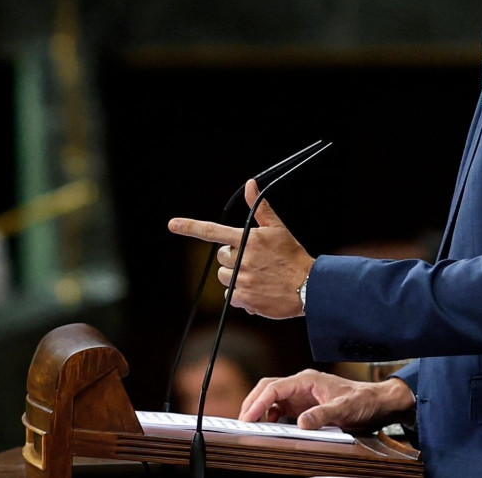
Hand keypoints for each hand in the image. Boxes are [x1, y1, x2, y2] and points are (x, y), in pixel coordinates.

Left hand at [168, 180, 313, 318]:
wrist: (309, 287)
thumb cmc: (292, 255)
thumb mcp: (277, 228)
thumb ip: (259, 208)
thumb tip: (250, 183)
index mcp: (247, 239)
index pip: (212, 231)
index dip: (190, 227)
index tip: (172, 224)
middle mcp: (242, 258)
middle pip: (221, 258)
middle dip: (233, 259)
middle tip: (254, 262)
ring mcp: (242, 279)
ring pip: (225, 278)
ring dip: (236, 278)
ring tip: (258, 277)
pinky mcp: (244, 298)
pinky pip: (231, 296)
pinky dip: (241, 296)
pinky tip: (258, 292)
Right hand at [239, 370, 414, 431]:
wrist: (376, 402)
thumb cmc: (362, 401)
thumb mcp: (344, 408)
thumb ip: (322, 415)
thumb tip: (300, 423)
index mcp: (307, 380)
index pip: (275, 387)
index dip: (259, 401)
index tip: (248, 416)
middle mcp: (301, 384)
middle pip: (268, 388)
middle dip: (252, 402)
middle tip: (243, 420)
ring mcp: (302, 394)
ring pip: (272, 397)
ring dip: (259, 408)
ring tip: (251, 423)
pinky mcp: (304, 404)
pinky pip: (281, 407)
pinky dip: (271, 415)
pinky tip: (270, 425)